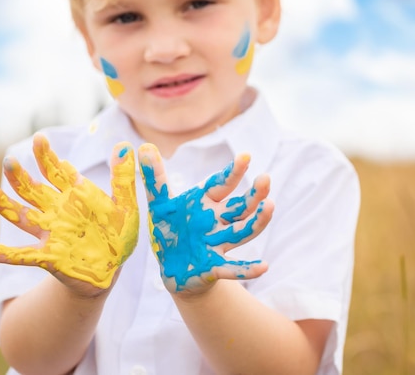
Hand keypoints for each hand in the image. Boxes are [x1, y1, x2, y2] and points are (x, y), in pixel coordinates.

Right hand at [0, 134, 138, 290]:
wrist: (113, 268)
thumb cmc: (118, 234)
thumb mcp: (126, 205)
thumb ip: (123, 178)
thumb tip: (125, 146)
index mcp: (73, 195)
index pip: (55, 170)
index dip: (46, 155)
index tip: (40, 139)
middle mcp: (56, 210)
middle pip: (32, 189)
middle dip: (19, 175)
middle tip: (9, 161)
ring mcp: (50, 232)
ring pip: (22, 216)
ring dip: (5, 205)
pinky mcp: (48, 256)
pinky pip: (22, 255)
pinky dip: (5, 254)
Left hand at [138, 144, 273, 293]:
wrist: (172, 267)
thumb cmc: (170, 229)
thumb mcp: (159, 203)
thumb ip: (154, 177)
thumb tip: (144, 146)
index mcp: (205, 202)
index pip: (221, 184)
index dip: (233, 172)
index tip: (246, 156)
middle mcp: (217, 221)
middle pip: (240, 207)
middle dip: (254, 194)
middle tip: (266, 178)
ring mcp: (218, 244)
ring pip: (242, 231)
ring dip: (257, 222)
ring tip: (270, 207)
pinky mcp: (215, 267)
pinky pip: (233, 268)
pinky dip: (247, 269)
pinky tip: (264, 267)